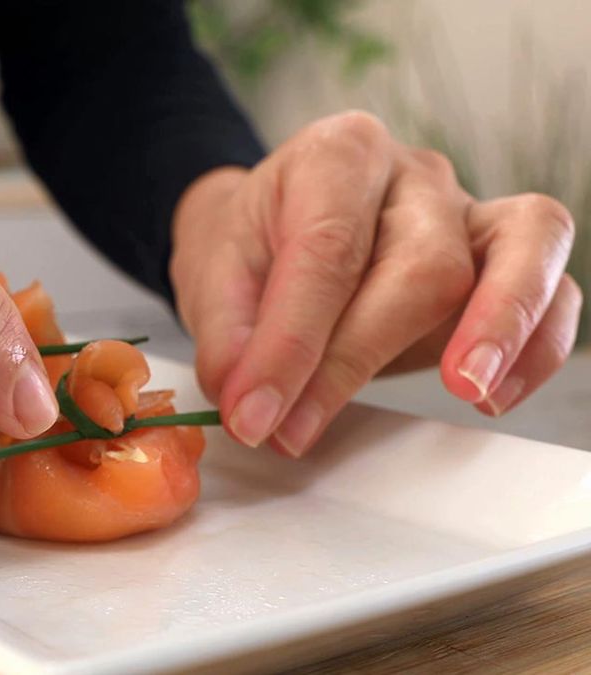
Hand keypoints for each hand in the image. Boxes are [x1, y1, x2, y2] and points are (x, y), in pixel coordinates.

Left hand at [170, 111, 580, 455]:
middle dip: (356, 358)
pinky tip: (494, 397)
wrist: (272, 224)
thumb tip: (250, 406)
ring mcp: (469, 210)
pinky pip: (557, 288)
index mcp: (336, 155)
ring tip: (468, 389)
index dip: (292, 344)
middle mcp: (414, 174)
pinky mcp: (503, 258)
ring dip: (499, 324)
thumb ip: (228, 340)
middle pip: (420, 263)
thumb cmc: (250, 245)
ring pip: (520, 248)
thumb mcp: (213, 278)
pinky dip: (539, 344)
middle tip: (295, 428)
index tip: (255, 414)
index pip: (326, 250)